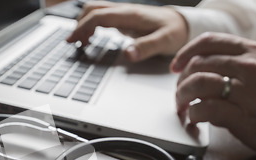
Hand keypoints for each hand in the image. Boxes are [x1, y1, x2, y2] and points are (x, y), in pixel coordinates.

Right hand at [66, 1, 188, 61]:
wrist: (184, 24)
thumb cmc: (175, 32)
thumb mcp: (165, 41)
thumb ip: (146, 47)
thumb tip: (128, 54)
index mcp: (130, 15)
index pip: (99, 16)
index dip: (83, 27)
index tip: (73, 40)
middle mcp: (125, 11)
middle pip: (93, 9)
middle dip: (78, 24)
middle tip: (71, 42)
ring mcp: (124, 14)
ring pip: (96, 11)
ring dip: (83, 23)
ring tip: (79, 42)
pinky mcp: (125, 19)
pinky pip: (102, 17)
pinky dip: (91, 26)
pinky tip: (90, 39)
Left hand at [172, 33, 255, 152]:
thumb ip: (234, 61)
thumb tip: (199, 65)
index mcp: (250, 51)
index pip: (208, 42)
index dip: (185, 53)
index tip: (176, 66)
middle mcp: (247, 67)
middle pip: (197, 65)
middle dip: (181, 81)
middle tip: (179, 93)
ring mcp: (245, 91)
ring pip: (198, 84)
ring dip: (182, 96)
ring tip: (182, 106)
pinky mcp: (240, 115)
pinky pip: (205, 109)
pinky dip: (193, 114)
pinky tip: (194, 118)